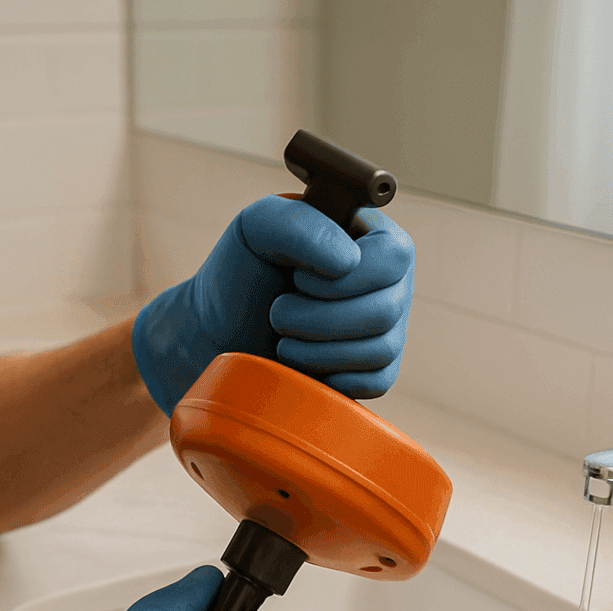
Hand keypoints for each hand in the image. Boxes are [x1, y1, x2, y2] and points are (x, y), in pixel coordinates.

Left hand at [130, 194, 415, 414]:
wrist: (219, 333)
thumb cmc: (240, 273)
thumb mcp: (258, 229)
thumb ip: (299, 225)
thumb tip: (348, 262)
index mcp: (372, 236)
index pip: (393, 256)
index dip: (342, 277)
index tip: (296, 278)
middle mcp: (390, 280)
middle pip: (385, 310)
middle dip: (316, 318)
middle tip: (277, 310)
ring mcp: (388, 327)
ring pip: (380, 348)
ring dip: (315, 348)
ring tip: (282, 334)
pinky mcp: (376, 370)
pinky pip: (376, 382)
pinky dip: (329, 376)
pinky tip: (301, 362)